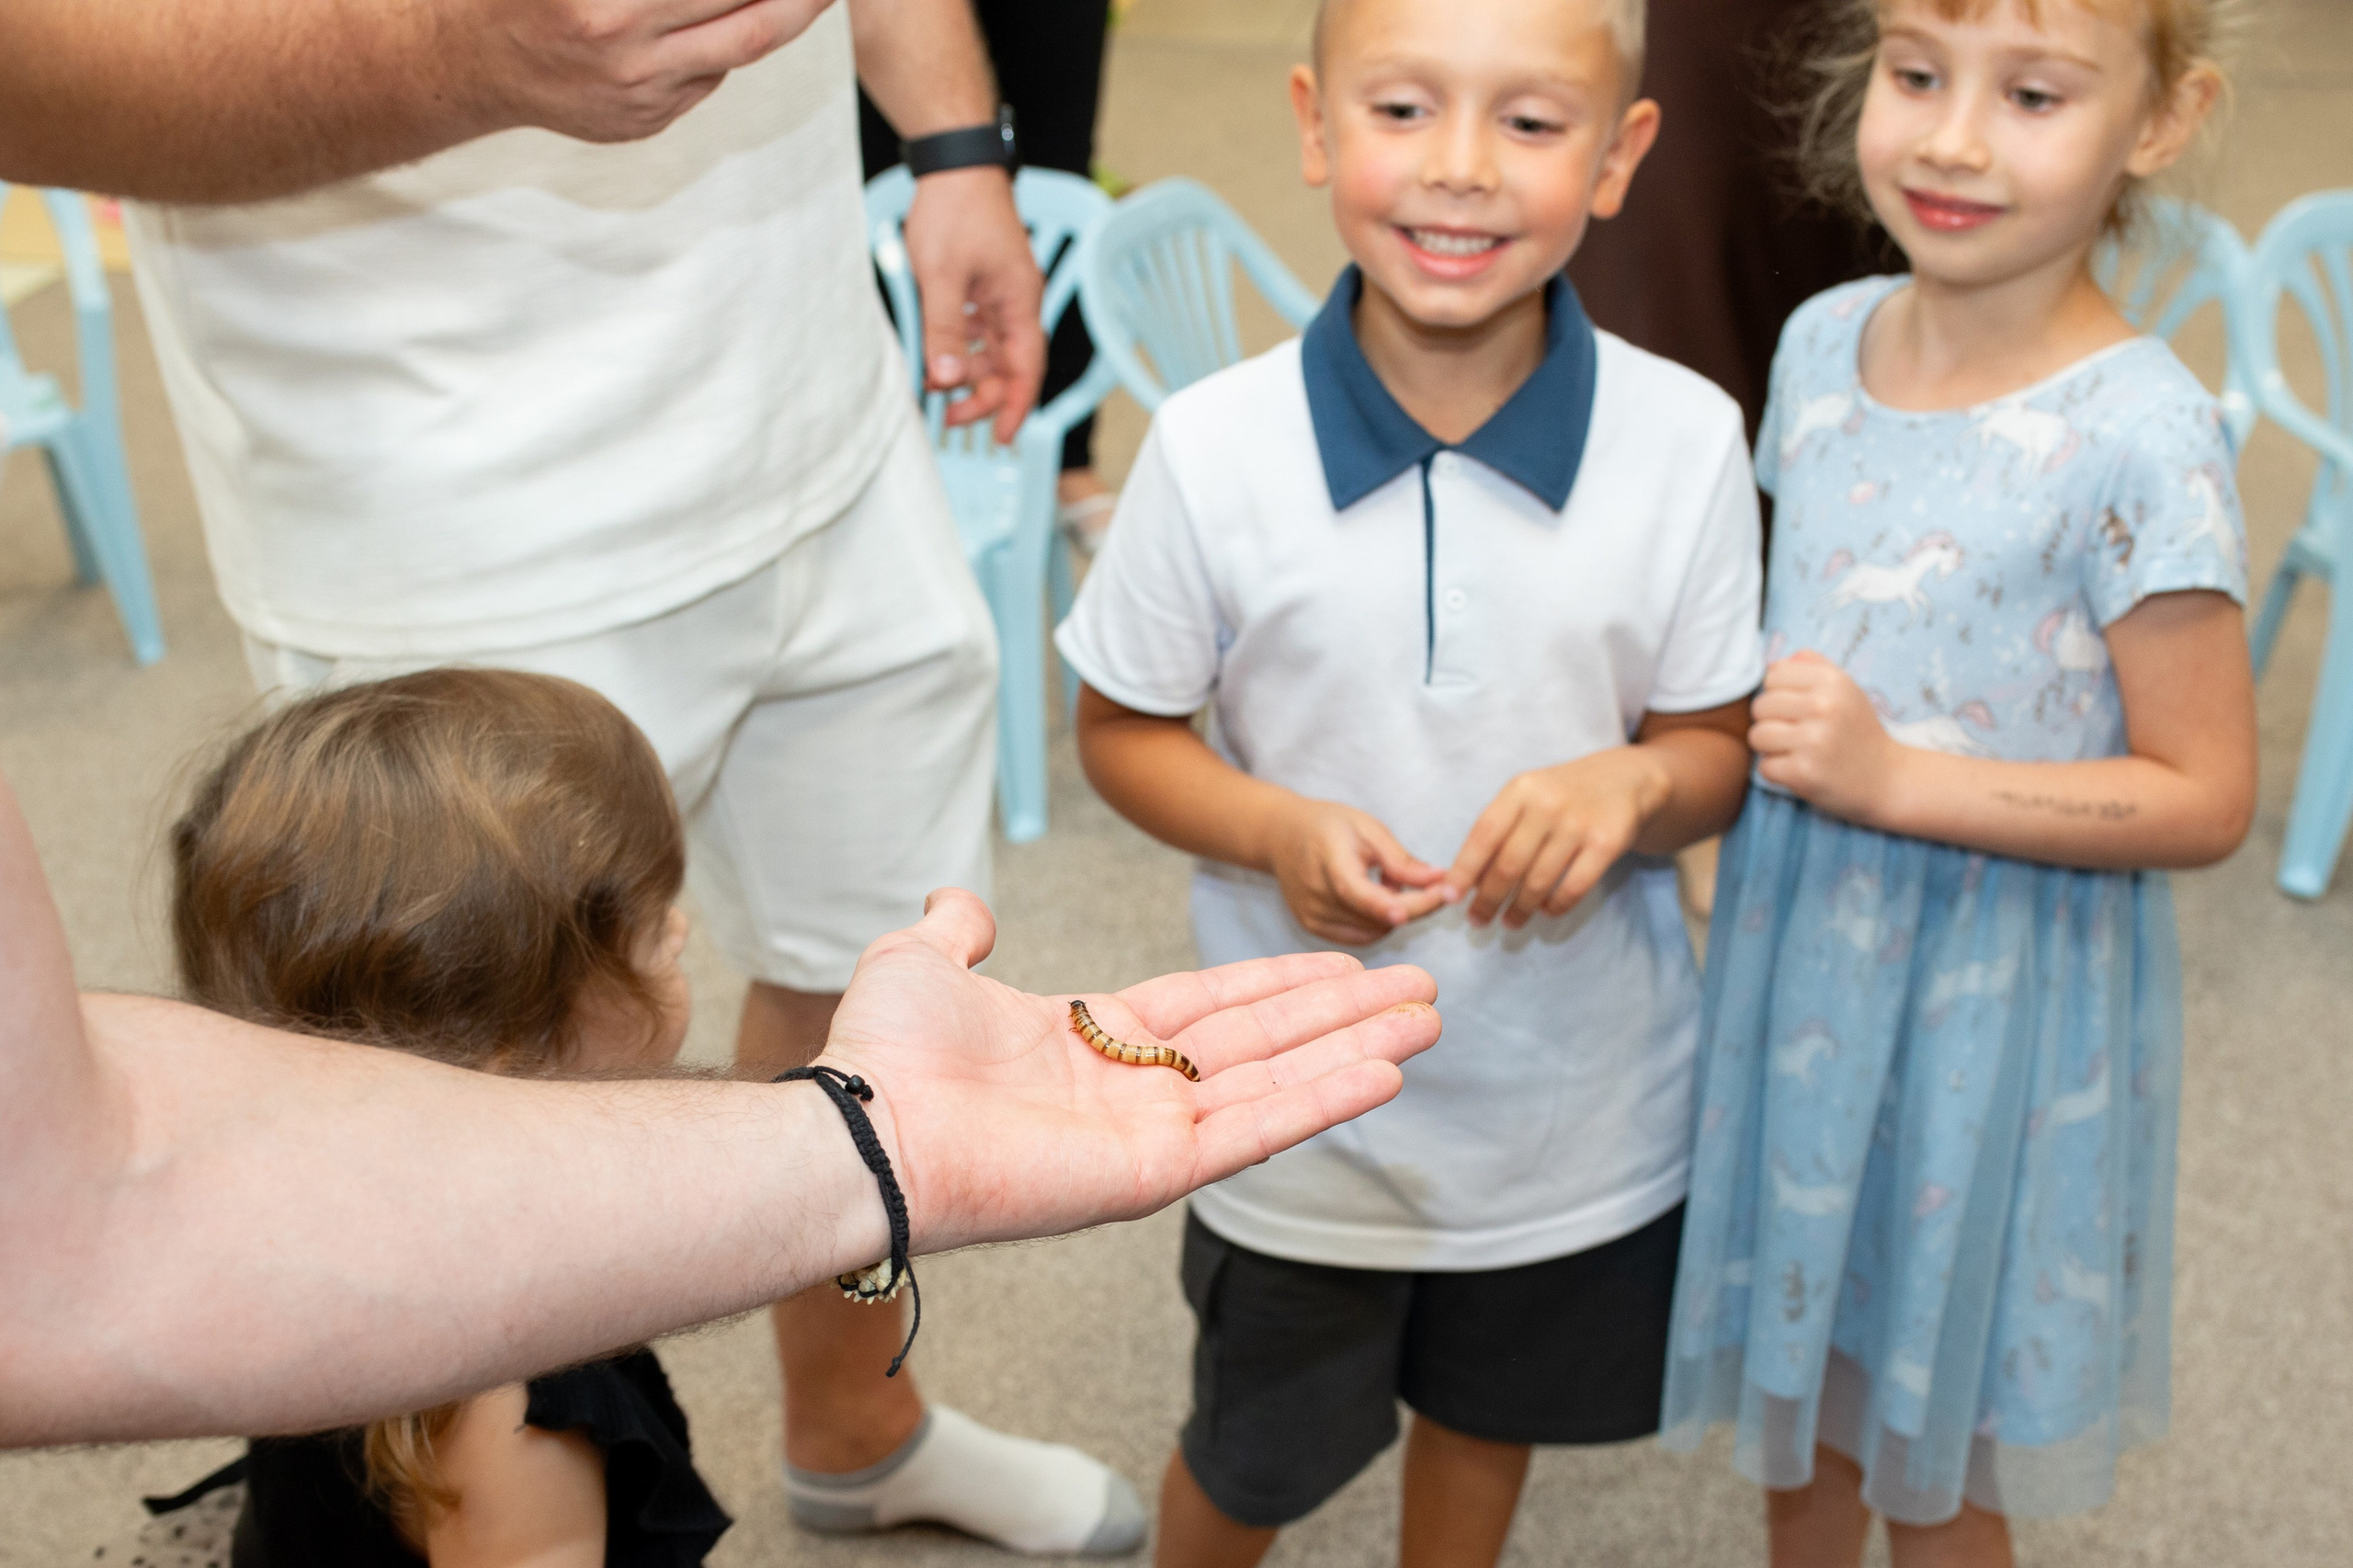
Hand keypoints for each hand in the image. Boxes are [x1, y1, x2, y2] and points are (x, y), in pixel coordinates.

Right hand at [477, 0, 841, 143]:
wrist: (472, 64)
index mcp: (603, 0)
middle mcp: (623, 43)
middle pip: (747, 16)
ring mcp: (639, 93)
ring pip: (739, 48)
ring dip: (787, 14)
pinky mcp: (645, 122)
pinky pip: (708, 76)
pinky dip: (730, 42)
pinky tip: (737, 16)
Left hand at [820, 890, 1441, 1254]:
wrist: (868, 1128)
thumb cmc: (886, 1055)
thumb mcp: (920, 962)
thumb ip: (954, 931)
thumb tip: (962, 905)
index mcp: (1094, 1041)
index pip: (1213, 1005)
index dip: (1282, 981)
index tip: (1347, 961)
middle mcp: (1135, 1089)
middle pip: (1265, 1040)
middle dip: (1345, 1013)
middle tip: (1423, 988)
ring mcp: (1151, 1135)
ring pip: (1278, 1081)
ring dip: (1356, 1049)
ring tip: (1428, 1019)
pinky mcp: (1157, 1174)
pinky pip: (1255, 1130)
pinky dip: (1321, 1101)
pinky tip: (1383, 1073)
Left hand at [902, 167, 1046, 443]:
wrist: (956, 164)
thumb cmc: (954, 211)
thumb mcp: (941, 275)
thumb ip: (944, 330)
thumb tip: (946, 380)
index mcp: (1019, 302)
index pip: (1026, 369)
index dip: (1017, 407)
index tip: (1001, 438)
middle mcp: (1016, 302)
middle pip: (1009, 365)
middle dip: (983, 396)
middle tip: (949, 417)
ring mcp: (1000, 292)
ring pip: (991, 348)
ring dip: (967, 372)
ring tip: (935, 386)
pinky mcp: (983, 282)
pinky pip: (977, 327)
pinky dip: (960, 346)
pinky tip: (937, 352)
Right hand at [1263, 798, 1453, 945]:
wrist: (1282, 837)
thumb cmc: (1329, 826)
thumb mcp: (1368, 829)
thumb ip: (1401, 860)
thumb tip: (1439, 881)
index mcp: (1327, 858)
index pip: (1355, 890)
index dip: (1387, 903)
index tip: (1424, 904)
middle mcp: (1314, 892)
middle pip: (1373, 915)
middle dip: (1412, 904)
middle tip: (1423, 879)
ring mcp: (1311, 915)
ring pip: (1372, 931)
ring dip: (1393, 914)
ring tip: (1385, 882)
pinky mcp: (1312, 928)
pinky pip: (1360, 936)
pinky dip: (1377, 922)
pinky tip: (1372, 897)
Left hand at [1444, 749, 1669, 927]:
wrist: (1624, 780)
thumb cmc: (1562, 795)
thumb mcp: (1527, 796)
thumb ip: (1500, 829)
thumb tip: (1468, 879)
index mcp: (1520, 790)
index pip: (1484, 835)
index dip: (1464, 870)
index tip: (1451, 897)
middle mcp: (1547, 804)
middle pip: (1509, 864)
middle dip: (1488, 899)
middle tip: (1477, 920)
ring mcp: (1579, 824)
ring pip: (1538, 881)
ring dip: (1520, 909)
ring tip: (1509, 922)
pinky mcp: (1606, 843)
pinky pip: (1573, 887)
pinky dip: (1555, 907)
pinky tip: (1545, 912)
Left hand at [1750, 651, 1901, 821]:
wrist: (1886, 778)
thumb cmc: (1858, 731)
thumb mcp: (1846, 689)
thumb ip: (1812, 666)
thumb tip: (1772, 665)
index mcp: (1833, 681)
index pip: (1773, 677)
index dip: (1779, 694)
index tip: (1798, 709)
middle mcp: (1824, 707)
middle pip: (1761, 706)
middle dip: (1772, 721)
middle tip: (1797, 733)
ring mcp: (1813, 741)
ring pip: (1757, 735)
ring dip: (1770, 747)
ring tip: (1795, 750)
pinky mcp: (1804, 772)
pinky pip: (1764, 766)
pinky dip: (1777, 772)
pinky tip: (1800, 769)